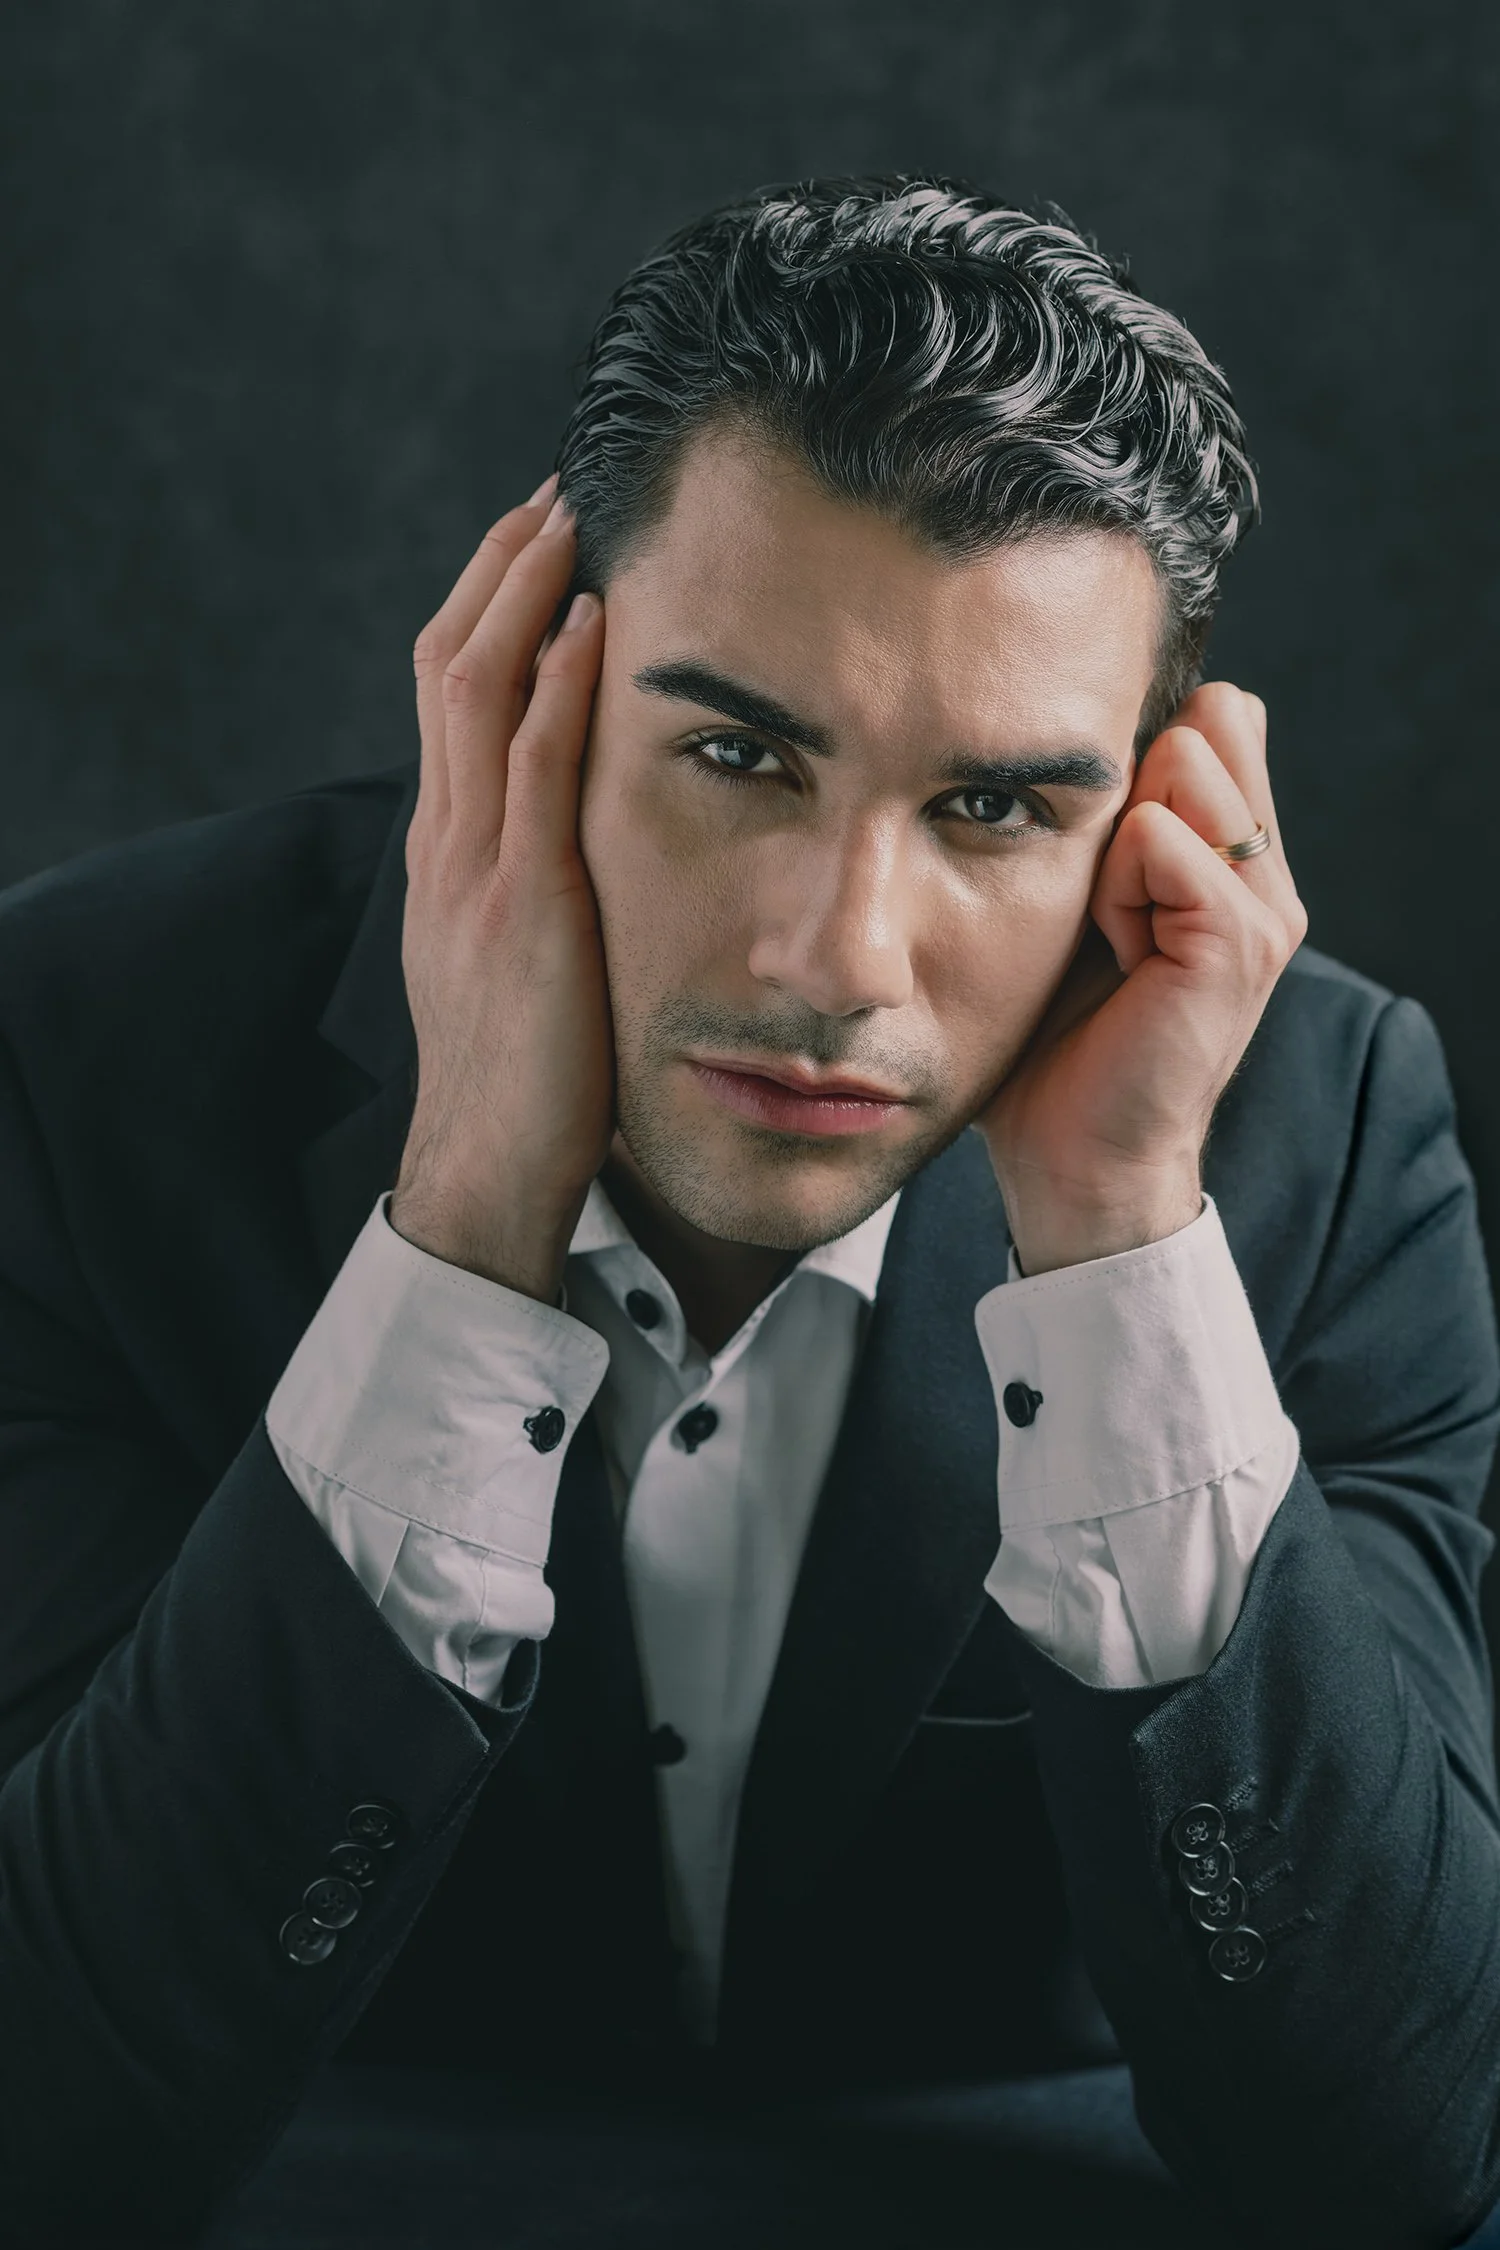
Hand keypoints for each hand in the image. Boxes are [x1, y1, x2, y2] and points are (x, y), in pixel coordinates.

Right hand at [389, 477, 612, 1304]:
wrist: (485, 1163)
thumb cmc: (519, 1074)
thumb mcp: (510, 958)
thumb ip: (528, 885)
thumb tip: (573, 842)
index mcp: (448, 850)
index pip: (453, 696)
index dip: (489, 611)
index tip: (538, 546)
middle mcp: (449, 840)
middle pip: (452, 665)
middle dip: (500, 571)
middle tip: (555, 496)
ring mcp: (478, 867)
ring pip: (478, 694)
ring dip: (523, 596)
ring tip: (569, 519)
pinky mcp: (524, 904)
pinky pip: (532, 771)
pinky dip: (556, 688)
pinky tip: (590, 623)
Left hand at [976, 682, 1308, 1276]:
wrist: (1074, 1156)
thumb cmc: (1058, 1042)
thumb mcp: (1082, 905)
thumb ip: (1110, 826)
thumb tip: (1084, 738)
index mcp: (1237, 863)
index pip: (1217, 720)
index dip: (1141, 759)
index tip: (1105, 856)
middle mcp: (1267, 878)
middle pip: (1210, 724)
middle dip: (1129, 792)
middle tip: (1109, 902)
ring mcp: (1264, 909)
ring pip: (1184, 766)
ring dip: (1116, 842)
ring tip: (1112, 929)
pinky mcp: (1239, 940)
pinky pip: (1158, 839)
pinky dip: (1115, 887)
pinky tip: (1117, 952)